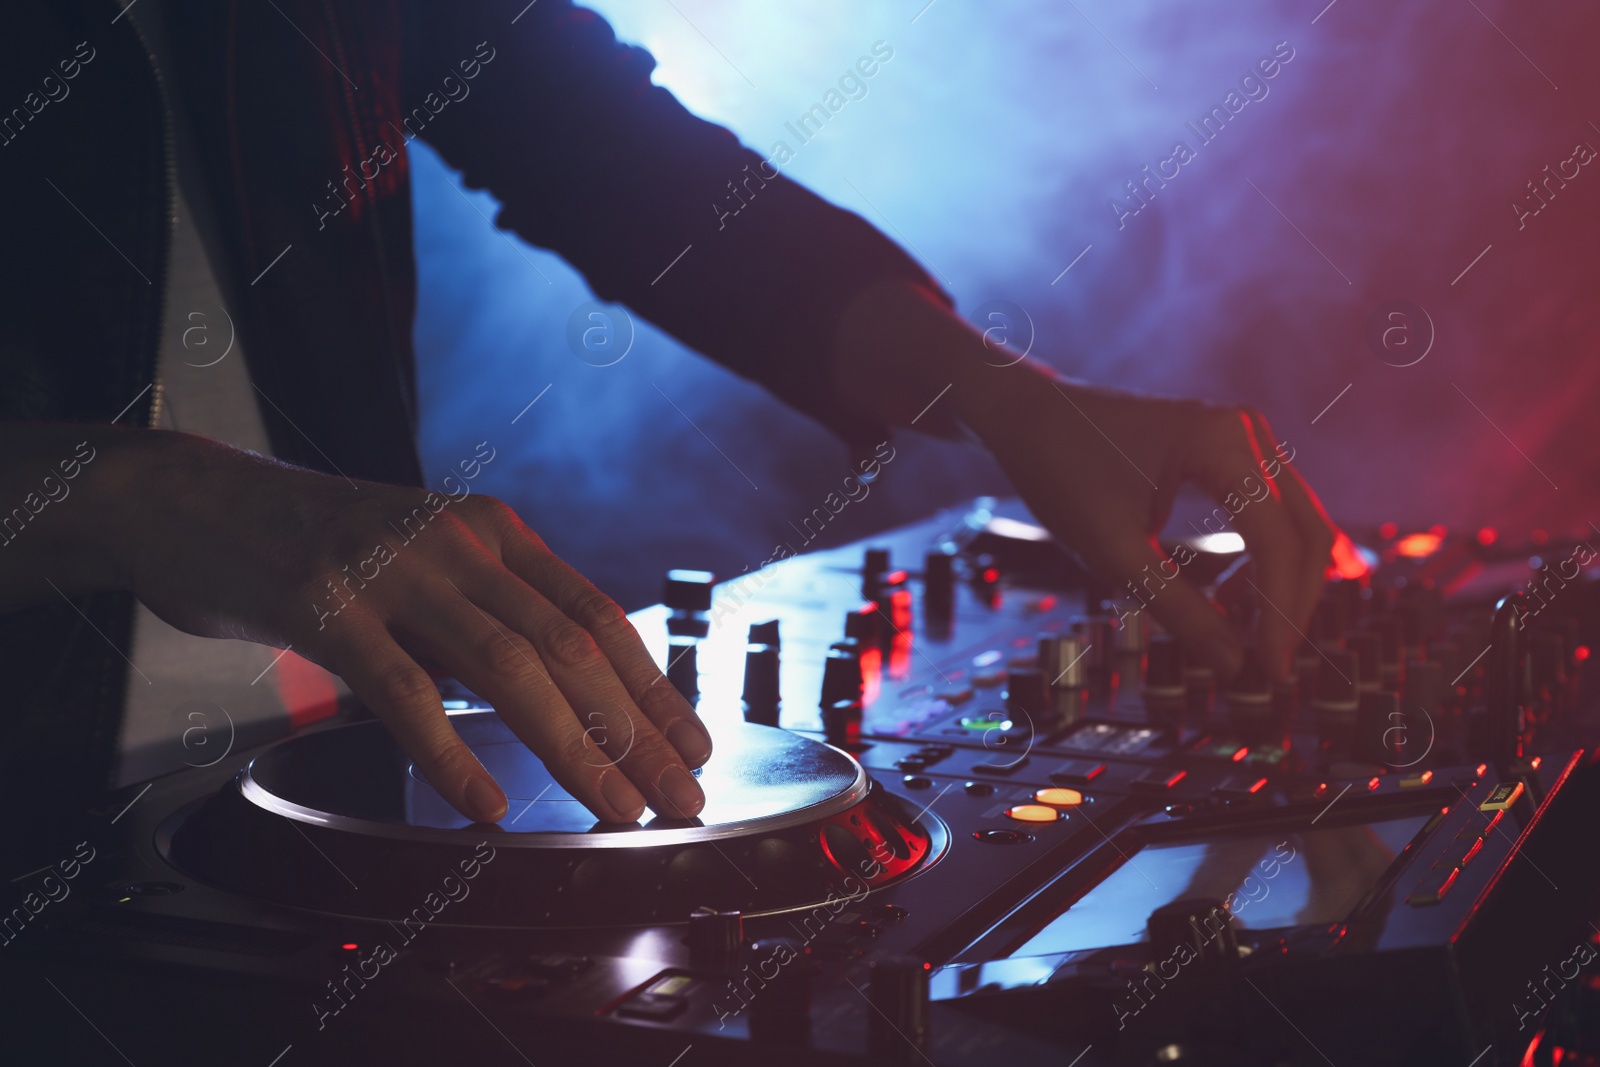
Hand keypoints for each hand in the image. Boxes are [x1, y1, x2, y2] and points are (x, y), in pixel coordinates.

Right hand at [103, 430, 712, 823]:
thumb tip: (564, 694)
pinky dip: (451, 753)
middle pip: (571, 646)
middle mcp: (459, 544)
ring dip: (574, 747)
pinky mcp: (325, 607)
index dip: (653, 686)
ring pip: (507, 668)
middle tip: (679, 797)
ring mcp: (393, 571)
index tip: (692, 747)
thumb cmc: (323, 550)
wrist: (199, 504)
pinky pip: (403, 691)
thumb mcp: (428, 567)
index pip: (597, 615)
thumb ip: (490, 618)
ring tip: (614, 808)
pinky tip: (487, 803)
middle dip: (636, 730)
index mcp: (494, 532)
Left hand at [830, 279, 1340, 680]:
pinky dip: (1261, 562)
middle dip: (1293, 605)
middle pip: (1306, 533)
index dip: (1282, 616)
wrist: (1028, 417)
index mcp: (1226, 444)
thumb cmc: (1062, 471)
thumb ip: (1178, 609)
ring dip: (1281, 585)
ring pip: (1294, 525)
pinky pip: (1268, 514)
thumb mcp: (1113, 552)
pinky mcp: (1230, 453)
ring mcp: (1243, 439)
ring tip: (1248, 638)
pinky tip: (1235, 601)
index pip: (1280, 543)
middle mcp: (1247, 433)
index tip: (1271, 671)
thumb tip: (1234, 665)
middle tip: (1271, 666)